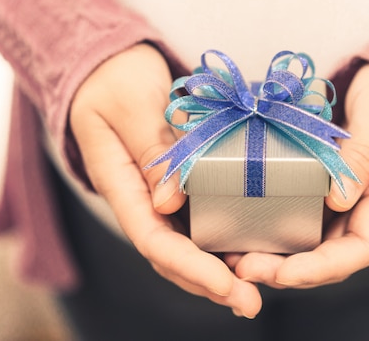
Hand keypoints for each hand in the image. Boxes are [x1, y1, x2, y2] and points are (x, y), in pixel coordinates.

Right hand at [69, 44, 260, 317]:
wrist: (110, 65)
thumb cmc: (114, 79)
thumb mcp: (132, 107)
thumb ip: (152, 152)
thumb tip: (168, 204)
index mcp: (119, 184)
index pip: (153, 240)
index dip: (190, 267)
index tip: (227, 285)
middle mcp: (140, 198)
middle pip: (172, 254)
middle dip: (211, 283)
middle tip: (251, 302)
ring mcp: (159, 193)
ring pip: (188, 242)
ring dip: (220, 268)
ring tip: (257, 288)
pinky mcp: (179, 180)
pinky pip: (200, 216)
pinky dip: (224, 237)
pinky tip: (252, 248)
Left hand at [227, 63, 368, 287]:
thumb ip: (365, 154)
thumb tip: (337, 201)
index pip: (361, 249)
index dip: (322, 268)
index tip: (282, 273)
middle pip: (331, 256)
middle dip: (287, 270)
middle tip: (242, 266)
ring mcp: (350, 201)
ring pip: (314, 242)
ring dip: (277, 255)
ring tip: (235, 255)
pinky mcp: (331, 188)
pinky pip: (305, 217)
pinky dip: (277, 228)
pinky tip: (247, 227)